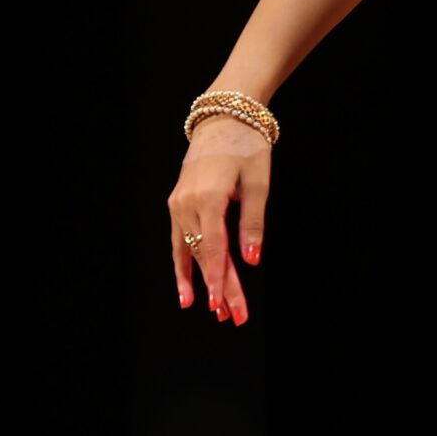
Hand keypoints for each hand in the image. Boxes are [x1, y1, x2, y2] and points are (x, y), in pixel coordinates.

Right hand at [168, 116, 269, 323]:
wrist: (223, 119)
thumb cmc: (247, 148)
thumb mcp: (258, 184)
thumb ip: (253, 223)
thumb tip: (251, 259)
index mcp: (208, 199)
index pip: (213, 250)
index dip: (219, 281)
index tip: (225, 305)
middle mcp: (186, 204)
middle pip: (202, 255)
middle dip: (217, 288)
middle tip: (231, 317)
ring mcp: (178, 203)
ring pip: (187, 250)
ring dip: (198, 280)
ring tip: (205, 308)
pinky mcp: (177, 202)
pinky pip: (179, 238)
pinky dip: (184, 262)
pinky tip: (188, 284)